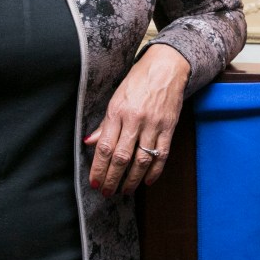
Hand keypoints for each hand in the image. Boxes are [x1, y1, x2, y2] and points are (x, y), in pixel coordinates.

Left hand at [86, 44, 189, 195]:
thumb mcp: (116, 98)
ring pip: (141, 160)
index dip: (99, 168)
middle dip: (112, 179)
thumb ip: (105, 124)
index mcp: (117, 112)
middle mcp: (135, 119)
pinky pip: (162, 154)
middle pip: (122, 157)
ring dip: (132, 180)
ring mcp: (154, 124)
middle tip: (106, 192)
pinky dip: (154, 171)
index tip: (94, 182)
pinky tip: (146, 181)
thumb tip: (90, 143)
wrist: (166, 67)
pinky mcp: (169, 127)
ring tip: (125, 191)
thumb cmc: (138, 81)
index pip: (105, 147)